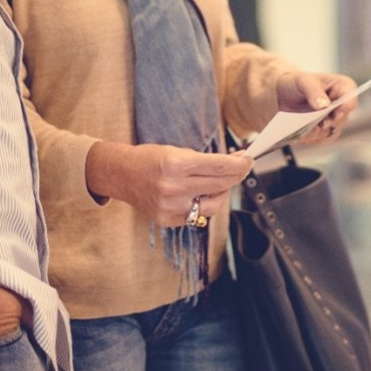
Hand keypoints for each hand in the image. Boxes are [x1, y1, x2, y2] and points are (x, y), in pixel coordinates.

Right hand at [86, 141, 252, 226]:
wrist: (121, 175)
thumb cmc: (150, 158)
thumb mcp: (176, 150)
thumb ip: (205, 159)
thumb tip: (236, 161)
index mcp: (176, 165)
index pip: (219, 166)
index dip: (239, 164)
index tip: (249, 160)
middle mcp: (173, 188)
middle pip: (220, 184)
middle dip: (237, 175)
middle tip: (243, 167)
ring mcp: (171, 207)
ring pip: (214, 205)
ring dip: (223, 192)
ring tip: (220, 182)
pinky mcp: (168, 220)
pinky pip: (198, 214)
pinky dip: (204, 203)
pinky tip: (201, 193)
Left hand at [276, 71, 358, 144]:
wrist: (284, 94)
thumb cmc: (297, 83)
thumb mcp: (303, 81)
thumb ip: (314, 91)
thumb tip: (324, 105)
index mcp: (342, 86)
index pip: (351, 97)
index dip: (346, 106)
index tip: (336, 113)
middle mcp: (342, 105)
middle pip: (342, 118)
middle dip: (329, 122)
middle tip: (318, 124)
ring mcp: (334, 119)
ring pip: (332, 131)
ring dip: (318, 132)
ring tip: (305, 129)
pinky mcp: (324, 131)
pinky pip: (321, 139)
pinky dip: (311, 137)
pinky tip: (301, 134)